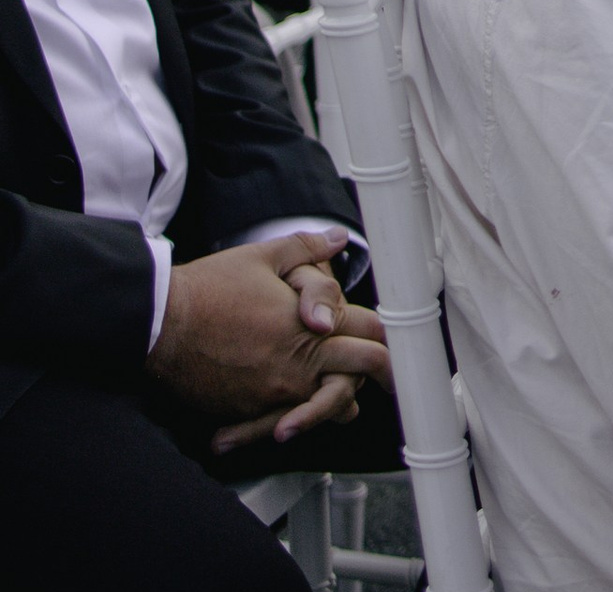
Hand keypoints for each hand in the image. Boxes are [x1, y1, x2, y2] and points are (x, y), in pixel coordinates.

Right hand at [147, 232, 390, 450]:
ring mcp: (273, 392)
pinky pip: (280, 420)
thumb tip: (338, 239)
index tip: (401, 340)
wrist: (162, 324)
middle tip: (397, 381)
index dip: (388, 334)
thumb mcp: (266, 256)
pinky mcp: (245, 409)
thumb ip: (308, 248)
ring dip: (338, 404)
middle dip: (380, 374)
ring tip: (350, 408)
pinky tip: (297, 423)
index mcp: (311, 324)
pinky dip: (293, 419)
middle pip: (356, 372)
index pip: (366, 331)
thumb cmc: (212, 287)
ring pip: (323, 405)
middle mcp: (298, 364)